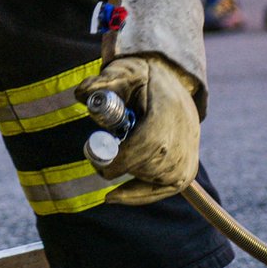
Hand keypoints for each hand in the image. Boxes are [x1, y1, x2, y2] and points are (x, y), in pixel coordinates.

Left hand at [76, 56, 200, 205]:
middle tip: (103, 151)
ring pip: (144, 181)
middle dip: (117, 163)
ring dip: (128, 171)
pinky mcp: (186, 174)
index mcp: (167, 120)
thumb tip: (80, 94)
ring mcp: (185, 164)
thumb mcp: (126, 72)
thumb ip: (102, 82)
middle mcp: (181, 146)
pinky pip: (157, 193)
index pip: (139, 152)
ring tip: (127, 148)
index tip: (94, 155)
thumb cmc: (147, 79)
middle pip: (138, 168)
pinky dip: (135, 195)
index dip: (113, 161)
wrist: (177, 87)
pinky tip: (115, 195)